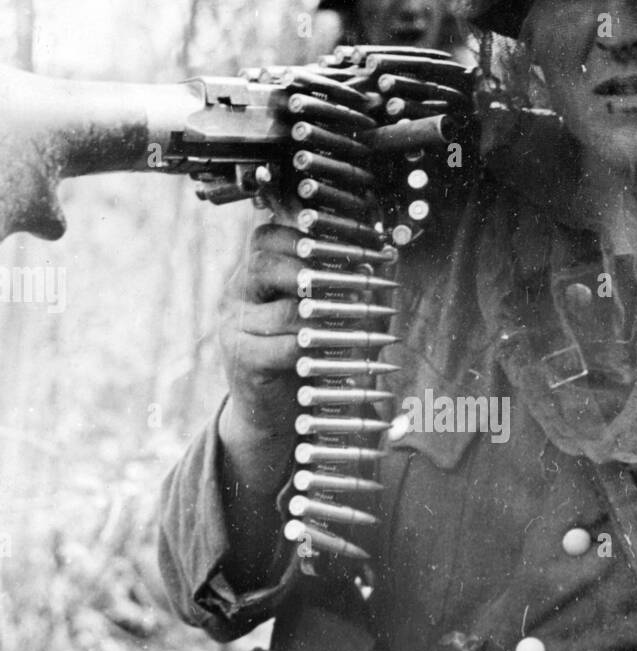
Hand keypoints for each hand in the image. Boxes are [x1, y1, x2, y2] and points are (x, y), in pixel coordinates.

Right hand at [218, 76, 378, 489]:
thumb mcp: (323, 314)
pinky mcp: (240, 358)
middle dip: (318, 265)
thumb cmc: (304, 356)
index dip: (315, 233)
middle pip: (269, 258)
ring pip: (285, 303)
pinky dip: (313, 345)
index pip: (274, 233)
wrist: (272, 417)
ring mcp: (234, 323)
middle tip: (359, 274)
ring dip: (328, 311)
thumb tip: (387, 248)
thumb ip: (344, 282)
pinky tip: (335, 349)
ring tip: (360, 316)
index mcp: (256, 269)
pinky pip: (281, 343)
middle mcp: (238, 290)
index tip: (358, 241)